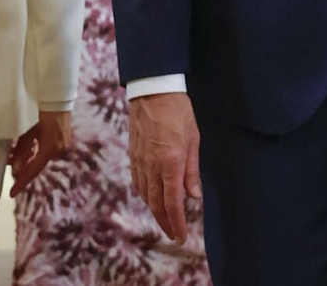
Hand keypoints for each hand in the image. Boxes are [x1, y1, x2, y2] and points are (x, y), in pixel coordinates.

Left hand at [9, 110, 71, 196]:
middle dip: (22, 168)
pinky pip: (44, 149)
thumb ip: (22, 148)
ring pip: (39, 156)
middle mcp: (58, 147)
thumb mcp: (28, 128)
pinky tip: (20, 149)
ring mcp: (60, 143)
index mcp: (50, 146)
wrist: (57, 91)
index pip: (34, 169)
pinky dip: (33, 151)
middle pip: (36, 163)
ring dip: (26, 158)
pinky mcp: (60, 137)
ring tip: (9, 157)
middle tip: (7, 169)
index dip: (22, 182)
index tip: (12, 194)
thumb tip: (16, 169)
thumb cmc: (40, 107)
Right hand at [128, 92, 199, 243]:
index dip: (177, 223)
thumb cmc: (177, 112)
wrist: (152, 90)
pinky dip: (145, 195)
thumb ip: (192, 170)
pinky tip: (150, 197)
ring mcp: (139, 161)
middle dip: (165, 223)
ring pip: (145, 195)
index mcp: (169, 164)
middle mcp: (151, 167)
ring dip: (155, 211)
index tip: (181, 236)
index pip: (172, 203)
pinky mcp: (133, 155)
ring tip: (165, 219)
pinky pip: (137, 182)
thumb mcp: (193, 139)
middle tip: (173, 234)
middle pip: (156, 204)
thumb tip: (194, 196)